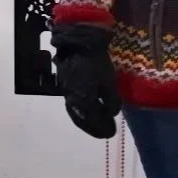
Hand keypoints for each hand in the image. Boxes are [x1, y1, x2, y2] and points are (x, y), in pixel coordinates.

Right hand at [52, 24, 119, 138]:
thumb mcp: (109, 82)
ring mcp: (66, 94)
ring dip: (87, 122)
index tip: (112, 133)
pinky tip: (87, 109)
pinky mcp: (64, 86)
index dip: (104, 128)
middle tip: (105, 133)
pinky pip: (73, 106)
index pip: (95, 122)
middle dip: (95, 128)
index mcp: (85, 102)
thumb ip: (111, 101)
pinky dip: (81, 113)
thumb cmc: (96, 64)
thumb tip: (111, 113)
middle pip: (84, 121)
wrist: (77, 44)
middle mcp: (73, 102)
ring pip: (76, 114)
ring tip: (96, 123)